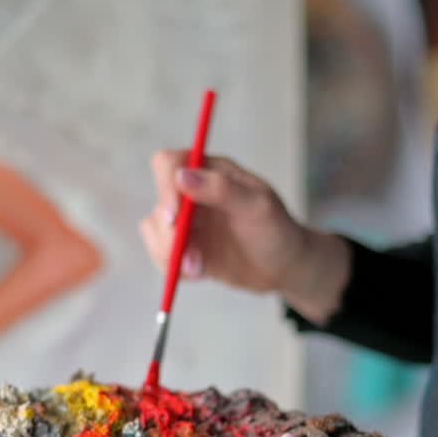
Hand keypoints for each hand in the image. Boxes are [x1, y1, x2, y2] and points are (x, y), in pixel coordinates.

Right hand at [140, 150, 351, 321]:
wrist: (283, 268)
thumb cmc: (277, 231)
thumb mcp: (258, 208)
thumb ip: (222, 190)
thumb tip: (182, 176)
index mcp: (212, 171)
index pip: (169, 163)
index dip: (165, 187)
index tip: (175, 217)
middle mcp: (193, 193)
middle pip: (159, 202)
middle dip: (170, 234)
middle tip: (193, 257)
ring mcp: (186, 221)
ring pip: (154, 230)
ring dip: (171, 254)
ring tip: (200, 269)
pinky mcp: (184, 246)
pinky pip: (159, 254)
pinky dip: (173, 268)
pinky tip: (199, 273)